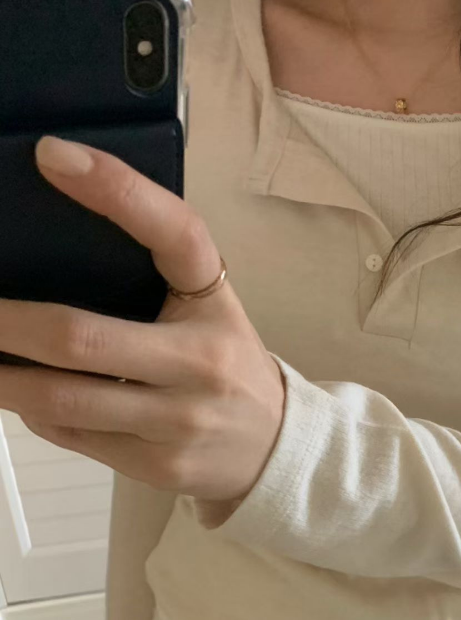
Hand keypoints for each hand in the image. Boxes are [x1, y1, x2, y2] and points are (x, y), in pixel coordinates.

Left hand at [0, 151, 285, 518]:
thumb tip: (53, 238)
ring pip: (62, 398)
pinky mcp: (155, 465)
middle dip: (8, 322)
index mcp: (213, 297)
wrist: (274, 447)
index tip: (52, 155)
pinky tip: (19, 391)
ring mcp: (177, 420)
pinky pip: (71, 434)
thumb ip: (149, 268)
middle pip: (81, 338)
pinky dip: (33, 410)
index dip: (113, 187)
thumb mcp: (204, 301)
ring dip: (4, 377)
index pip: (171, 229)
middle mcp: (199, 360)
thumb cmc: (221, 356)